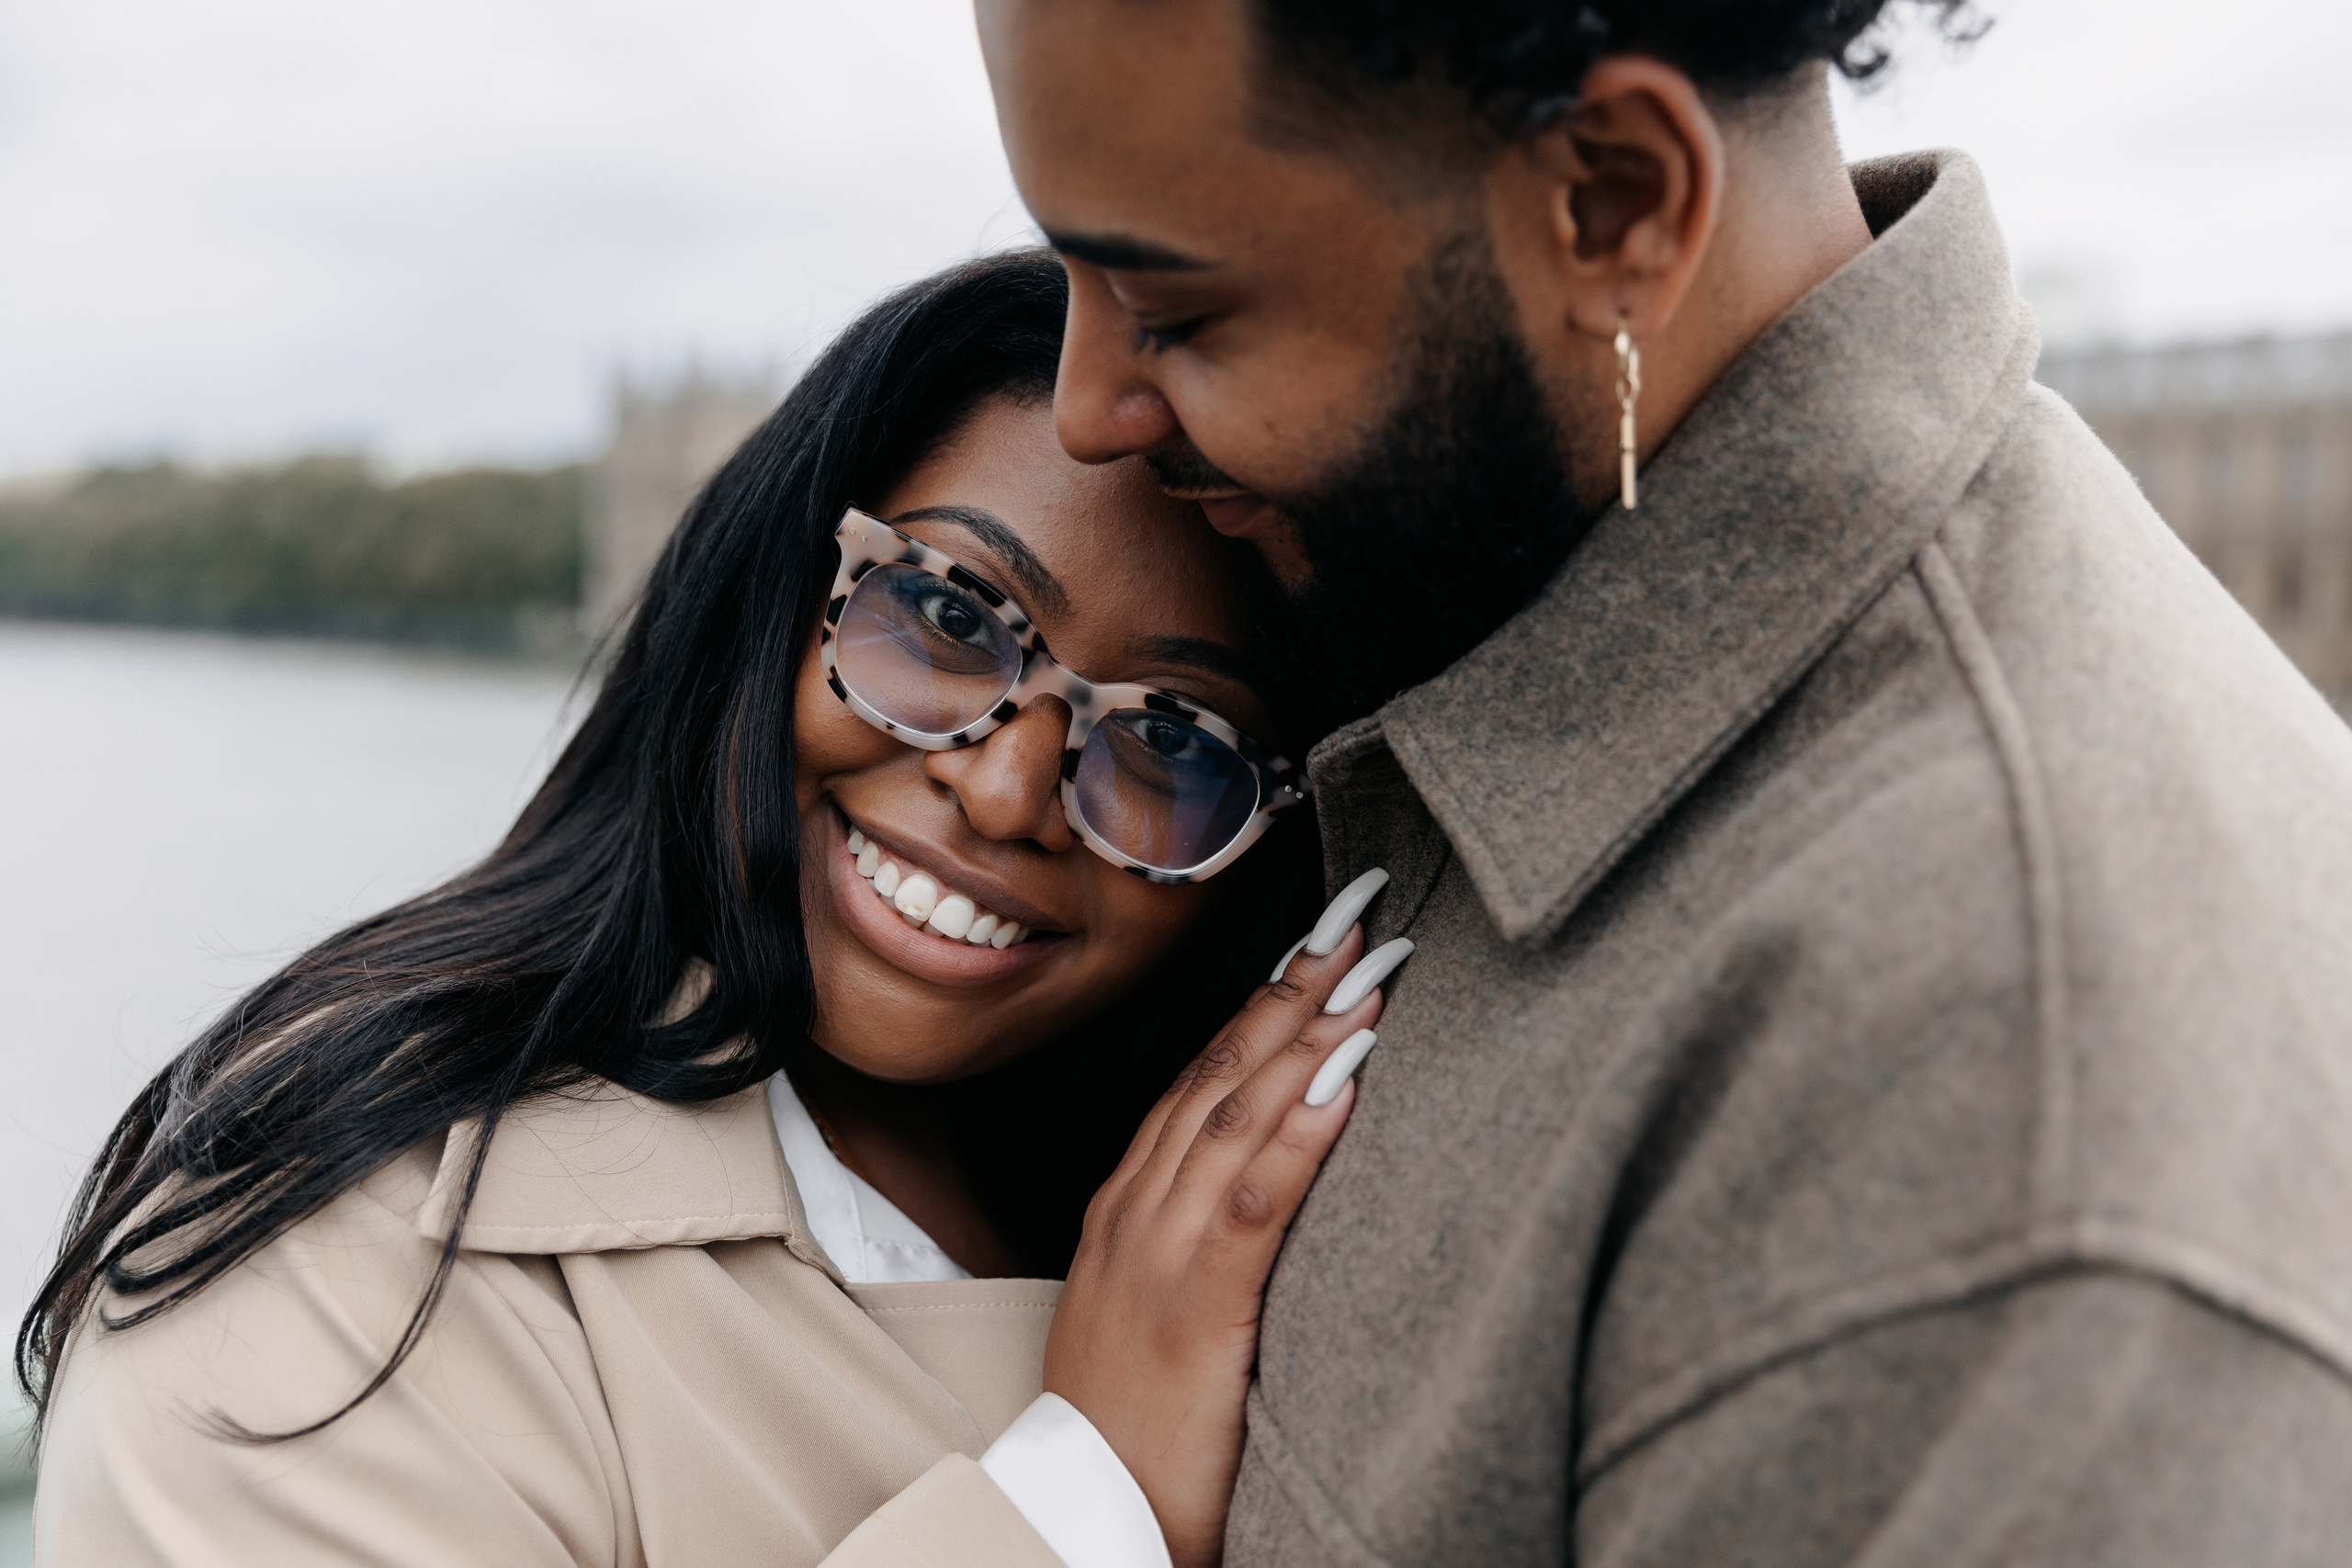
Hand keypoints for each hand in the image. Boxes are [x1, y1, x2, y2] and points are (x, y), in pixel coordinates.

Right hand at [1045, 877, 1408, 1565]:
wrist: (1078, 1524)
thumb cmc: (1134, 1432)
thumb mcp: (1155, 1315)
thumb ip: (1199, 1245)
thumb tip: (1268, 1185)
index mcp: (1128, 1209)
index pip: (1200, 1078)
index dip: (1262, 1004)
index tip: (1319, 940)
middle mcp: (1137, 1212)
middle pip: (1222, 1074)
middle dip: (1295, 988)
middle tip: (1362, 915)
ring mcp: (1156, 1255)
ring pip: (1238, 1117)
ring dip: (1310, 1035)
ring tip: (1372, 970)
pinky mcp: (1192, 1310)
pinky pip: (1253, 1203)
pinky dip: (1301, 1133)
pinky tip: (1345, 1080)